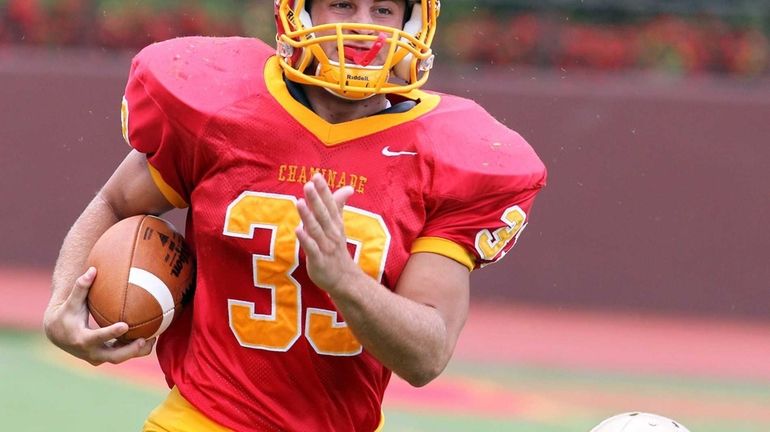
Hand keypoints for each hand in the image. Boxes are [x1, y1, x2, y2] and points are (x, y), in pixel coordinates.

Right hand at [43, 267, 154, 365]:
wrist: (56, 333)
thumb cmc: (66, 313)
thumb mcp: (72, 301)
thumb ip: (81, 286)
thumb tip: (92, 270)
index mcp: (81, 339)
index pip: (97, 337)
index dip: (111, 333)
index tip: (125, 325)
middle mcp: (89, 352)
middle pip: (113, 356)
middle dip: (130, 350)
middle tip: (145, 339)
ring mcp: (97, 357)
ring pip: (120, 358)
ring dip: (137, 351)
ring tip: (153, 339)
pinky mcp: (103, 357)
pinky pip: (121, 356)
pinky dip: (134, 350)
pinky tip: (149, 338)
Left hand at [296, 174, 360, 294]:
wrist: (344, 279)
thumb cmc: (337, 249)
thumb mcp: (339, 226)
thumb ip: (339, 206)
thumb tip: (348, 187)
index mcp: (335, 224)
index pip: (330, 204)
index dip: (323, 190)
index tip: (317, 176)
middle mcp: (332, 233)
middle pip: (323, 214)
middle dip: (316, 200)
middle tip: (308, 185)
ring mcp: (326, 247)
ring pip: (316, 229)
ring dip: (308, 216)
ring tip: (299, 202)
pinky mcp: (319, 260)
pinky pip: (312, 249)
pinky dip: (306, 239)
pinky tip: (298, 229)